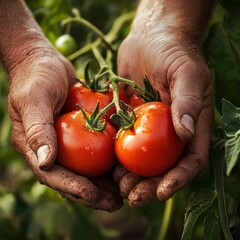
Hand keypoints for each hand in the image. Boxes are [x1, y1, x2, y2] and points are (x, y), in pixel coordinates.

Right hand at [7, 45, 121, 211]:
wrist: (44, 60)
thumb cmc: (35, 76)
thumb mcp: (33, 98)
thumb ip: (38, 129)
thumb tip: (45, 163)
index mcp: (37, 147)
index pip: (55, 176)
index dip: (76, 189)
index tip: (98, 197)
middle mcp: (52, 149)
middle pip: (74, 178)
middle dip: (95, 193)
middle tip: (117, 202)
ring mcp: (67, 141)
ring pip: (87, 169)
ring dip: (105, 182)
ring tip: (125, 190)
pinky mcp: (80, 131)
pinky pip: (95, 150)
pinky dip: (109, 160)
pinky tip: (125, 165)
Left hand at [115, 30, 213, 206]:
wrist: (149, 39)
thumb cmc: (173, 52)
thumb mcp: (186, 72)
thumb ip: (188, 99)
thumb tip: (186, 130)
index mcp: (190, 125)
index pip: (190, 160)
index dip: (179, 179)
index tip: (162, 191)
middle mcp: (171, 132)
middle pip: (164, 168)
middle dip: (151, 186)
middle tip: (132, 196)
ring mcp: (150, 128)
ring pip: (142, 162)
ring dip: (131, 178)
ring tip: (117, 188)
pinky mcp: (130, 120)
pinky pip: (124, 144)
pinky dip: (116, 159)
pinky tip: (106, 167)